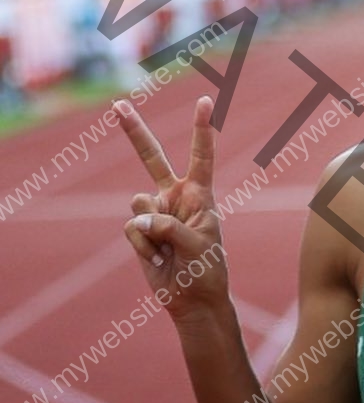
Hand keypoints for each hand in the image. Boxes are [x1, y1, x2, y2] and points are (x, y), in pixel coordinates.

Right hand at [117, 95, 226, 319]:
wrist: (193, 300)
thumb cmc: (206, 272)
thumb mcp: (198, 247)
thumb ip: (171, 227)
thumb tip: (141, 218)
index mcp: (200, 196)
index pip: (201, 157)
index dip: (202, 129)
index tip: (205, 102)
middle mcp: (176, 199)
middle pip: (152, 159)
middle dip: (135, 132)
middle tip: (119, 104)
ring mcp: (155, 213)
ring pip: (138, 204)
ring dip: (152, 231)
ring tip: (170, 251)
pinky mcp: (140, 230)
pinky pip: (132, 228)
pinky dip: (144, 246)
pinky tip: (158, 259)